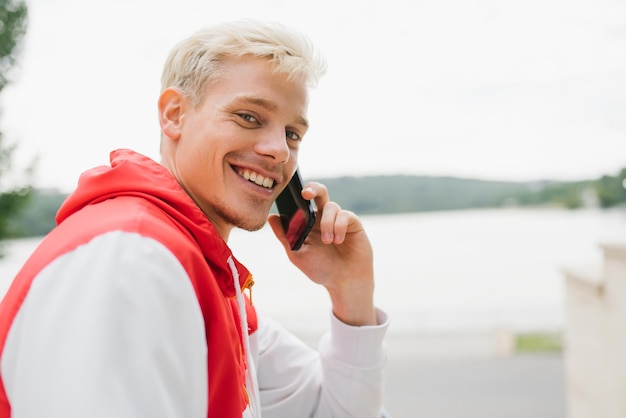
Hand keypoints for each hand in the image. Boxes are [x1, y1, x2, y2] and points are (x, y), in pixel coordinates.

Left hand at [268, 182, 376, 325]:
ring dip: (326, 223)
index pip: (301, 202)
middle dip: (312, 188)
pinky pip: (344, 215)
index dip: (296, 195)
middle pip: (318, 192)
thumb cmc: (320, 269)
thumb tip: (272, 217)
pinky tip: (338, 241)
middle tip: (305, 194)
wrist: (344, 282)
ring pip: (330, 206)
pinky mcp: (352, 223)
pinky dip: (339, 227)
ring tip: (327, 242)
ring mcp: (338, 219)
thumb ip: (285, 236)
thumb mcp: (298, 254)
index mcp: (308, 222)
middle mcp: (322, 217)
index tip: (290, 194)